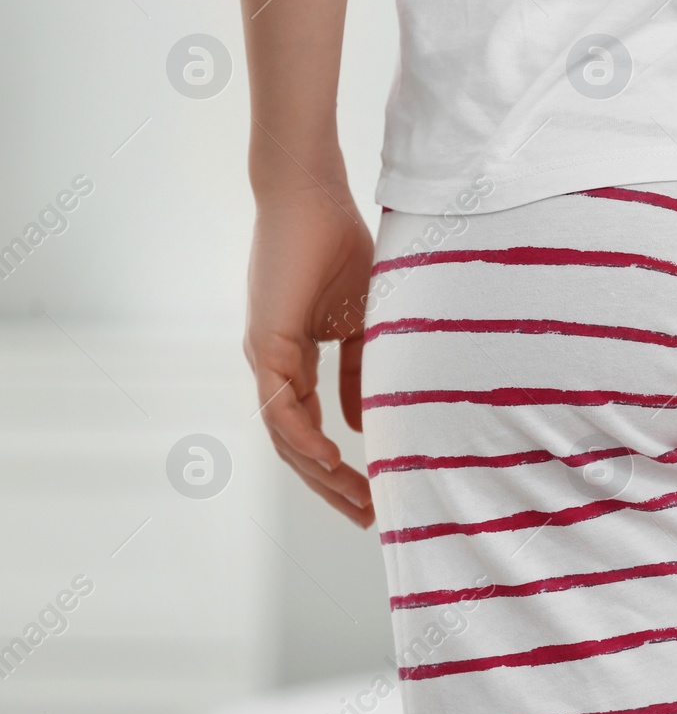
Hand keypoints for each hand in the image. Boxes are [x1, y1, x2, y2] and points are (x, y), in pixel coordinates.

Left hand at [244, 182, 375, 526]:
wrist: (310, 196)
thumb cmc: (340, 245)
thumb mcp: (365, 321)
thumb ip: (363, 372)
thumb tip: (362, 424)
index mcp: (294, 361)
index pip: (312, 430)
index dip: (340, 467)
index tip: (375, 495)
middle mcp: (273, 367)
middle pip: (296, 448)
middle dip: (332, 487)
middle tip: (369, 517)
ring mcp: (265, 358)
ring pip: (286, 438)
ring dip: (321, 474)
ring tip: (359, 500)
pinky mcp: (266, 344)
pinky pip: (282, 408)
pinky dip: (306, 438)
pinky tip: (334, 459)